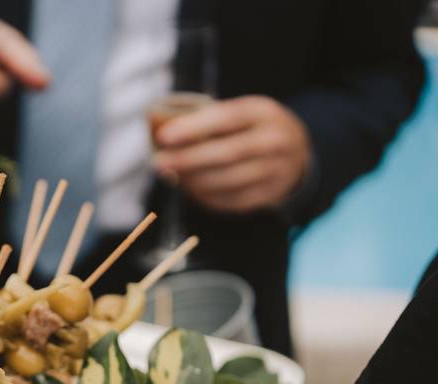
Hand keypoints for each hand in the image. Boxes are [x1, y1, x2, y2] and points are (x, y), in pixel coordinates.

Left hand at [154, 96, 311, 212]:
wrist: (298, 152)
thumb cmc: (254, 128)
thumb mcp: (243, 112)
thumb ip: (211, 118)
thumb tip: (161, 132)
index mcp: (263, 113)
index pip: (226, 119)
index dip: (193, 128)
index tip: (164, 136)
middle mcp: (274, 141)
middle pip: (224, 154)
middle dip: (186, 159)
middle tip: (158, 163)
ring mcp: (276, 170)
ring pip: (226, 180)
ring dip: (193, 181)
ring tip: (172, 176)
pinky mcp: (270, 195)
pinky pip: (231, 200)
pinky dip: (206, 196)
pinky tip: (191, 189)